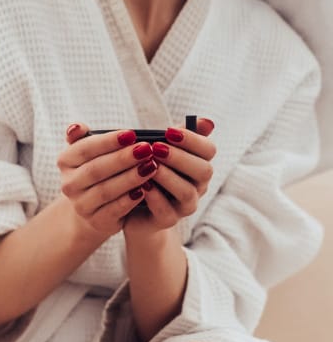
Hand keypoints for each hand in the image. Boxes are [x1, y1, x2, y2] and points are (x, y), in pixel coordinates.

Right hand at [58, 122, 163, 238]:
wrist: (92, 207)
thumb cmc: (95, 170)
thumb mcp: (87, 153)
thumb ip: (82, 137)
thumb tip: (77, 127)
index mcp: (65, 161)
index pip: (85, 148)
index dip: (108, 141)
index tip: (132, 134)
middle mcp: (68, 184)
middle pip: (96, 169)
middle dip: (123, 158)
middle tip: (146, 149)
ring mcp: (81, 205)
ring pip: (107, 190)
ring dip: (130, 178)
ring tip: (151, 166)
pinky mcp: (96, 221)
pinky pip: (115, 209)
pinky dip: (130, 199)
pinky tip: (146, 189)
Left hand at [123, 118, 215, 238]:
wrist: (132, 205)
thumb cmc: (148, 169)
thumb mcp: (159, 149)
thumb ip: (178, 135)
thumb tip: (208, 122)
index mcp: (197, 164)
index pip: (209, 150)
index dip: (192, 140)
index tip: (168, 131)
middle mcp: (197, 185)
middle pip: (203, 171)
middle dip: (180, 157)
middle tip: (156, 147)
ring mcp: (185, 205)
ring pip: (187, 192)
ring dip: (167, 176)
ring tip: (148, 165)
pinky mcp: (168, 220)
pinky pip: (167, 212)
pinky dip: (155, 198)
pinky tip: (142, 186)